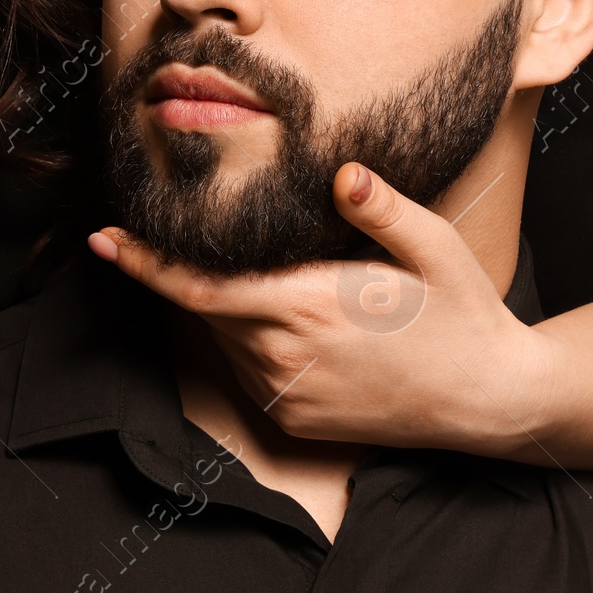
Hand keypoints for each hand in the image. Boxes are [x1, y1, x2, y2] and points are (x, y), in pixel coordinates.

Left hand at [90, 165, 558, 455]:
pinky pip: (247, 371)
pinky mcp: (293, 420)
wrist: (489, 402)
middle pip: (205, 308)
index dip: (146, 263)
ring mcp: (286, 396)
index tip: (103, 238)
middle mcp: (285, 357)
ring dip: (228, 307)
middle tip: (194, 233)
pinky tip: (289, 320)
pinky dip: (248, 340)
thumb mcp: (437, 250)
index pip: (200, 286)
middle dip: (190, 272)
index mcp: (308, 308)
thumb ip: (384, 210)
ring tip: (280, 280)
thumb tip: (343, 172)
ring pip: (224, 339)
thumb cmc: (464, 315)